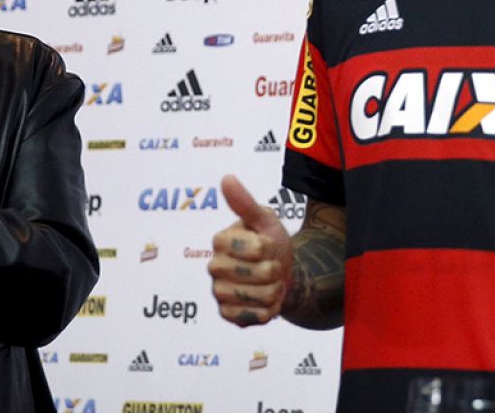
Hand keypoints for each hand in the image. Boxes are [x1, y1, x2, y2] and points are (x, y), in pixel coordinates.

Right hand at [208, 175, 293, 326]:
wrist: (280, 274)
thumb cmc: (270, 242)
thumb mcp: (264, 219)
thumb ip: (245, 203)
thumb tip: (226, 178)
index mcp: (220, 240)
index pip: (256, 248)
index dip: (269, 247)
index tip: (266, 244)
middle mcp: (214, 267)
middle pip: (260, 273)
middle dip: (275, 269)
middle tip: (270, 265)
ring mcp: (218, 292)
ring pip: (261, 297)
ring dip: (274, 290)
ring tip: (268, 282)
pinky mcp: (227, 315)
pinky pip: (256, 317)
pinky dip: (269, 310)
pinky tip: (263, 300)